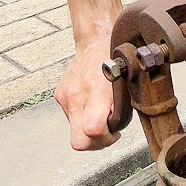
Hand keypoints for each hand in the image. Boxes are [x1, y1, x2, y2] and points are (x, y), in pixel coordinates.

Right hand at [53, 34, 120, 150]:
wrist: (96, 42)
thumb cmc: (114, 61)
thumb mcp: (125, 86)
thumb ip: (120, 111)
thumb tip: (115, 129)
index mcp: (95, 90)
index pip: (92, 130)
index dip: (105, 139)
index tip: (114, 133)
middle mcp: (76, 95)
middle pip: (78, 141)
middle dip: (94, 143)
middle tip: (106, 133)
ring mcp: (65, 96)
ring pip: (74, 132)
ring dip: (88, 130)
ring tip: (100, 115)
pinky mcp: (59, 96)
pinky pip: (70, 118)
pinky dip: (82, 118)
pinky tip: (91, 107)